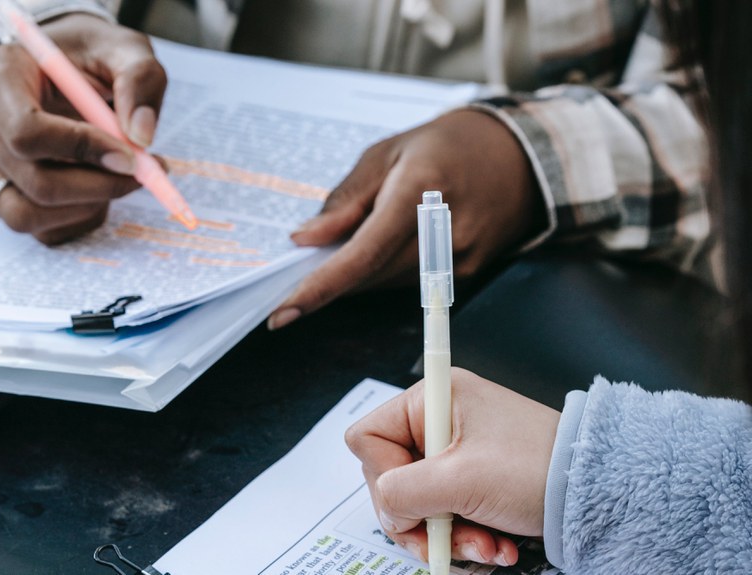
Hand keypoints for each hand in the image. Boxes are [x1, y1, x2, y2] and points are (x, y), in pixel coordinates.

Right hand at [0, 13, 166, 243]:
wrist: (68, 69)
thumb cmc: (94, 57)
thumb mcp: (123, 50)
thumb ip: (139, 81)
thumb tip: (142, 137)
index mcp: (0, 79)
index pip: (28, 132)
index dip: (84, 150)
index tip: (132, 155)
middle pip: (36, 183)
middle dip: (102, 186)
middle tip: (146, 172)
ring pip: (30, 214)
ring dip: (90, 206)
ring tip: (120, 178)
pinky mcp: (3, 193)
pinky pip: (41, 230)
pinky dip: (82, 219)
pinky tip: (102, 188)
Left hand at [267, 109, 545, 328]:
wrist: (518, 158)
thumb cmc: (445, 146)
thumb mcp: (387, 153)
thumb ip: (346, 199)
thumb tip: (306, 238)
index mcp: (419, 192)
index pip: (361, 254)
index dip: (319, 287)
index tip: (283, 312)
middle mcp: (442, 234)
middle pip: (369, 276)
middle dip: (329, 281)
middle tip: (300, 274)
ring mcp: (458, 259)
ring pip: (385, 284)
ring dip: (356, 276)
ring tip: (345, 249)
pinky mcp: (465, 274)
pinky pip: (408, 284)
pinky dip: (382, 274)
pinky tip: (380, 250)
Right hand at [345, 368, 559, 566]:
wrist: (595, 488)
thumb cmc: (537, 466)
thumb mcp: (461, 479)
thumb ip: (403, 492)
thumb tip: (386, 507)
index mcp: (432, 399)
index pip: (369, 438)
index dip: (382, 476)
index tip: (412, 501)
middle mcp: (439, 420)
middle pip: (391, 477)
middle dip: (419, 518)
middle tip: (445, 538)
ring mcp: (456, 451)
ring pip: (418, 502)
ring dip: (447, 534)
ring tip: (484, 547)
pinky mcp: (471, 477)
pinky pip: (445, 512)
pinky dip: (465, 536)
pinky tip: (494, 546)